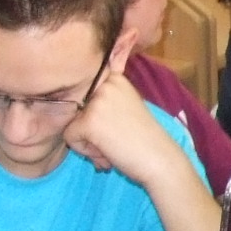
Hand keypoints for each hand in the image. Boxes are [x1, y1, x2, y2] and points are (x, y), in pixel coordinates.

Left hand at [64, 71, 209, 197]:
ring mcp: (96, 102)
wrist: (160, 160)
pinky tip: (109, 152)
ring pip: (71, 124)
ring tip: (114, 145)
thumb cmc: (145, 139)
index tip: (117, 123)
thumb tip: (100, 70)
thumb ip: (107, 96)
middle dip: (91, 129)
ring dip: (89, 142)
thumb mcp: (126, 106)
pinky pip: (70, 138)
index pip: (83, 93)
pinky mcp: (88, 122)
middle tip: (117, 136)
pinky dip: (86, 152)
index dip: (94, 113)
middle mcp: (104, 84)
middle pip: (75, 109)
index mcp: (114, 78)